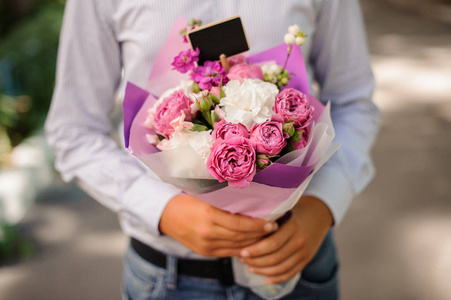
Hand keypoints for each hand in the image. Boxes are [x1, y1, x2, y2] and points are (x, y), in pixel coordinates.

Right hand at [159, 194, 277, 256]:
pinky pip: (229, 252)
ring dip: (254, 243)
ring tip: (267, 236)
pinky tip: (252, 244)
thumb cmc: (188, 200)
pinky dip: (242, 249)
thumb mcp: (206, 197)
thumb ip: (226, 202)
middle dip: (260, 234)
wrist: (166, 215)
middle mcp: (208, 232)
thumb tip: (251, 202)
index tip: (272, 223)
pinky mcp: (206, 252)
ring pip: (237, 247)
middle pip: (241, 237)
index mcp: (209, 215)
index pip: (240, 224)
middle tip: (275, 228)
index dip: (258, 225)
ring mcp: (206, 245)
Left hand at [239, 195, 332, 283]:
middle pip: (275, 258)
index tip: (241, 250)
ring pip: (281, 268)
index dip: (255, 250)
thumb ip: (270, 219)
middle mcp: (300, 241)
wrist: (320, 212)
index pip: (272, 243)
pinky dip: (277, 278)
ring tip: (249, 267)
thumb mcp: (284, 209)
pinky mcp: (307, 259)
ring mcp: (305, 252)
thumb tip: (246, 228)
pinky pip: (291, 273)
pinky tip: (265, 279)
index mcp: (293, 226)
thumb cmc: (296, 208)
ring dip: (263, 270)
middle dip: (255, 261)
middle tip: (242, 258)